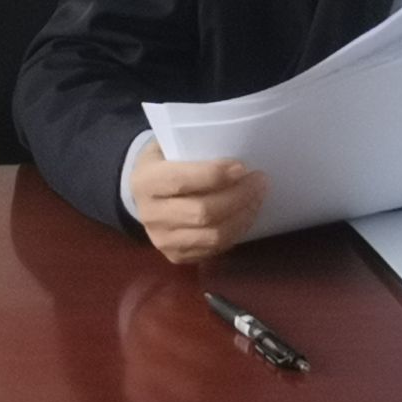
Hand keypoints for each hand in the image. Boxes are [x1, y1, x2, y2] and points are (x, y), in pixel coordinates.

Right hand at [130, 140, 268, 263]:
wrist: (142, 194)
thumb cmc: (163, 161)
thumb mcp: (168, 144)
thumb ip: (194, 147)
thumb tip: (236, 150)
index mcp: (146, 181)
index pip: (182, 181)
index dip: (215, 175)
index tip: (242, 167)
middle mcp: (150, 215)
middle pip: (202, 212)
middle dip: (238, 197)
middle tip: (259, 181)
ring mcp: (162, 240)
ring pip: (212, 236)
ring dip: (242, 216)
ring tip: (258, 197)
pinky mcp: (175, 256)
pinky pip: (214, 250)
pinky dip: (236, 232)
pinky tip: (246, 214)